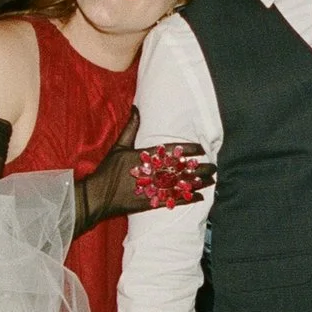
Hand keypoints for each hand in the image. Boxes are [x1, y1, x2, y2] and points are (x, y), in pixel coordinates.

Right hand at [76, 107, 212, 232]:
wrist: (96, 196)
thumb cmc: (107, 171)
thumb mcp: (118, 147)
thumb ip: (131, 128)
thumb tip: (137, 109)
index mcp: (145, 157)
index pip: (171, 151)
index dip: (189, 150)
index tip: (202, 149)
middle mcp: (151, 172)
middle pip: (181, 169)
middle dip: (199, 168)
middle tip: (214, 166)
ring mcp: (152, 188)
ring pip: (181, 185)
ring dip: (198, 182)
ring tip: (212, 180)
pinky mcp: (151, 203)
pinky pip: (174, 200)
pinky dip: (188, 199)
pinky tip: (200, 196)